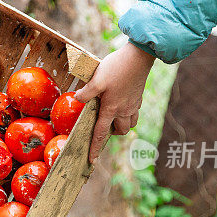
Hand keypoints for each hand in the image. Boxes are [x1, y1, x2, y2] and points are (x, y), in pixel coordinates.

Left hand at [75, 43, 153, 162]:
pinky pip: (135, 112)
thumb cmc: (116, 68)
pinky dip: (129, 113)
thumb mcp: (96, 80)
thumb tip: (77, 99)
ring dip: (122, 125)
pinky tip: (123, 104)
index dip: (95, 148)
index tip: (92, 160)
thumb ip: (86, 92)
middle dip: (111, 134)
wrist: (139, 57)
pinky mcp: (139, 96)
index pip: (101, 133)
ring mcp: (134, 104)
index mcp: (111, 109)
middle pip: (120, 131)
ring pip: (130, 123)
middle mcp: (124, 110)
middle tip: (103, 126)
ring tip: (113, 117)